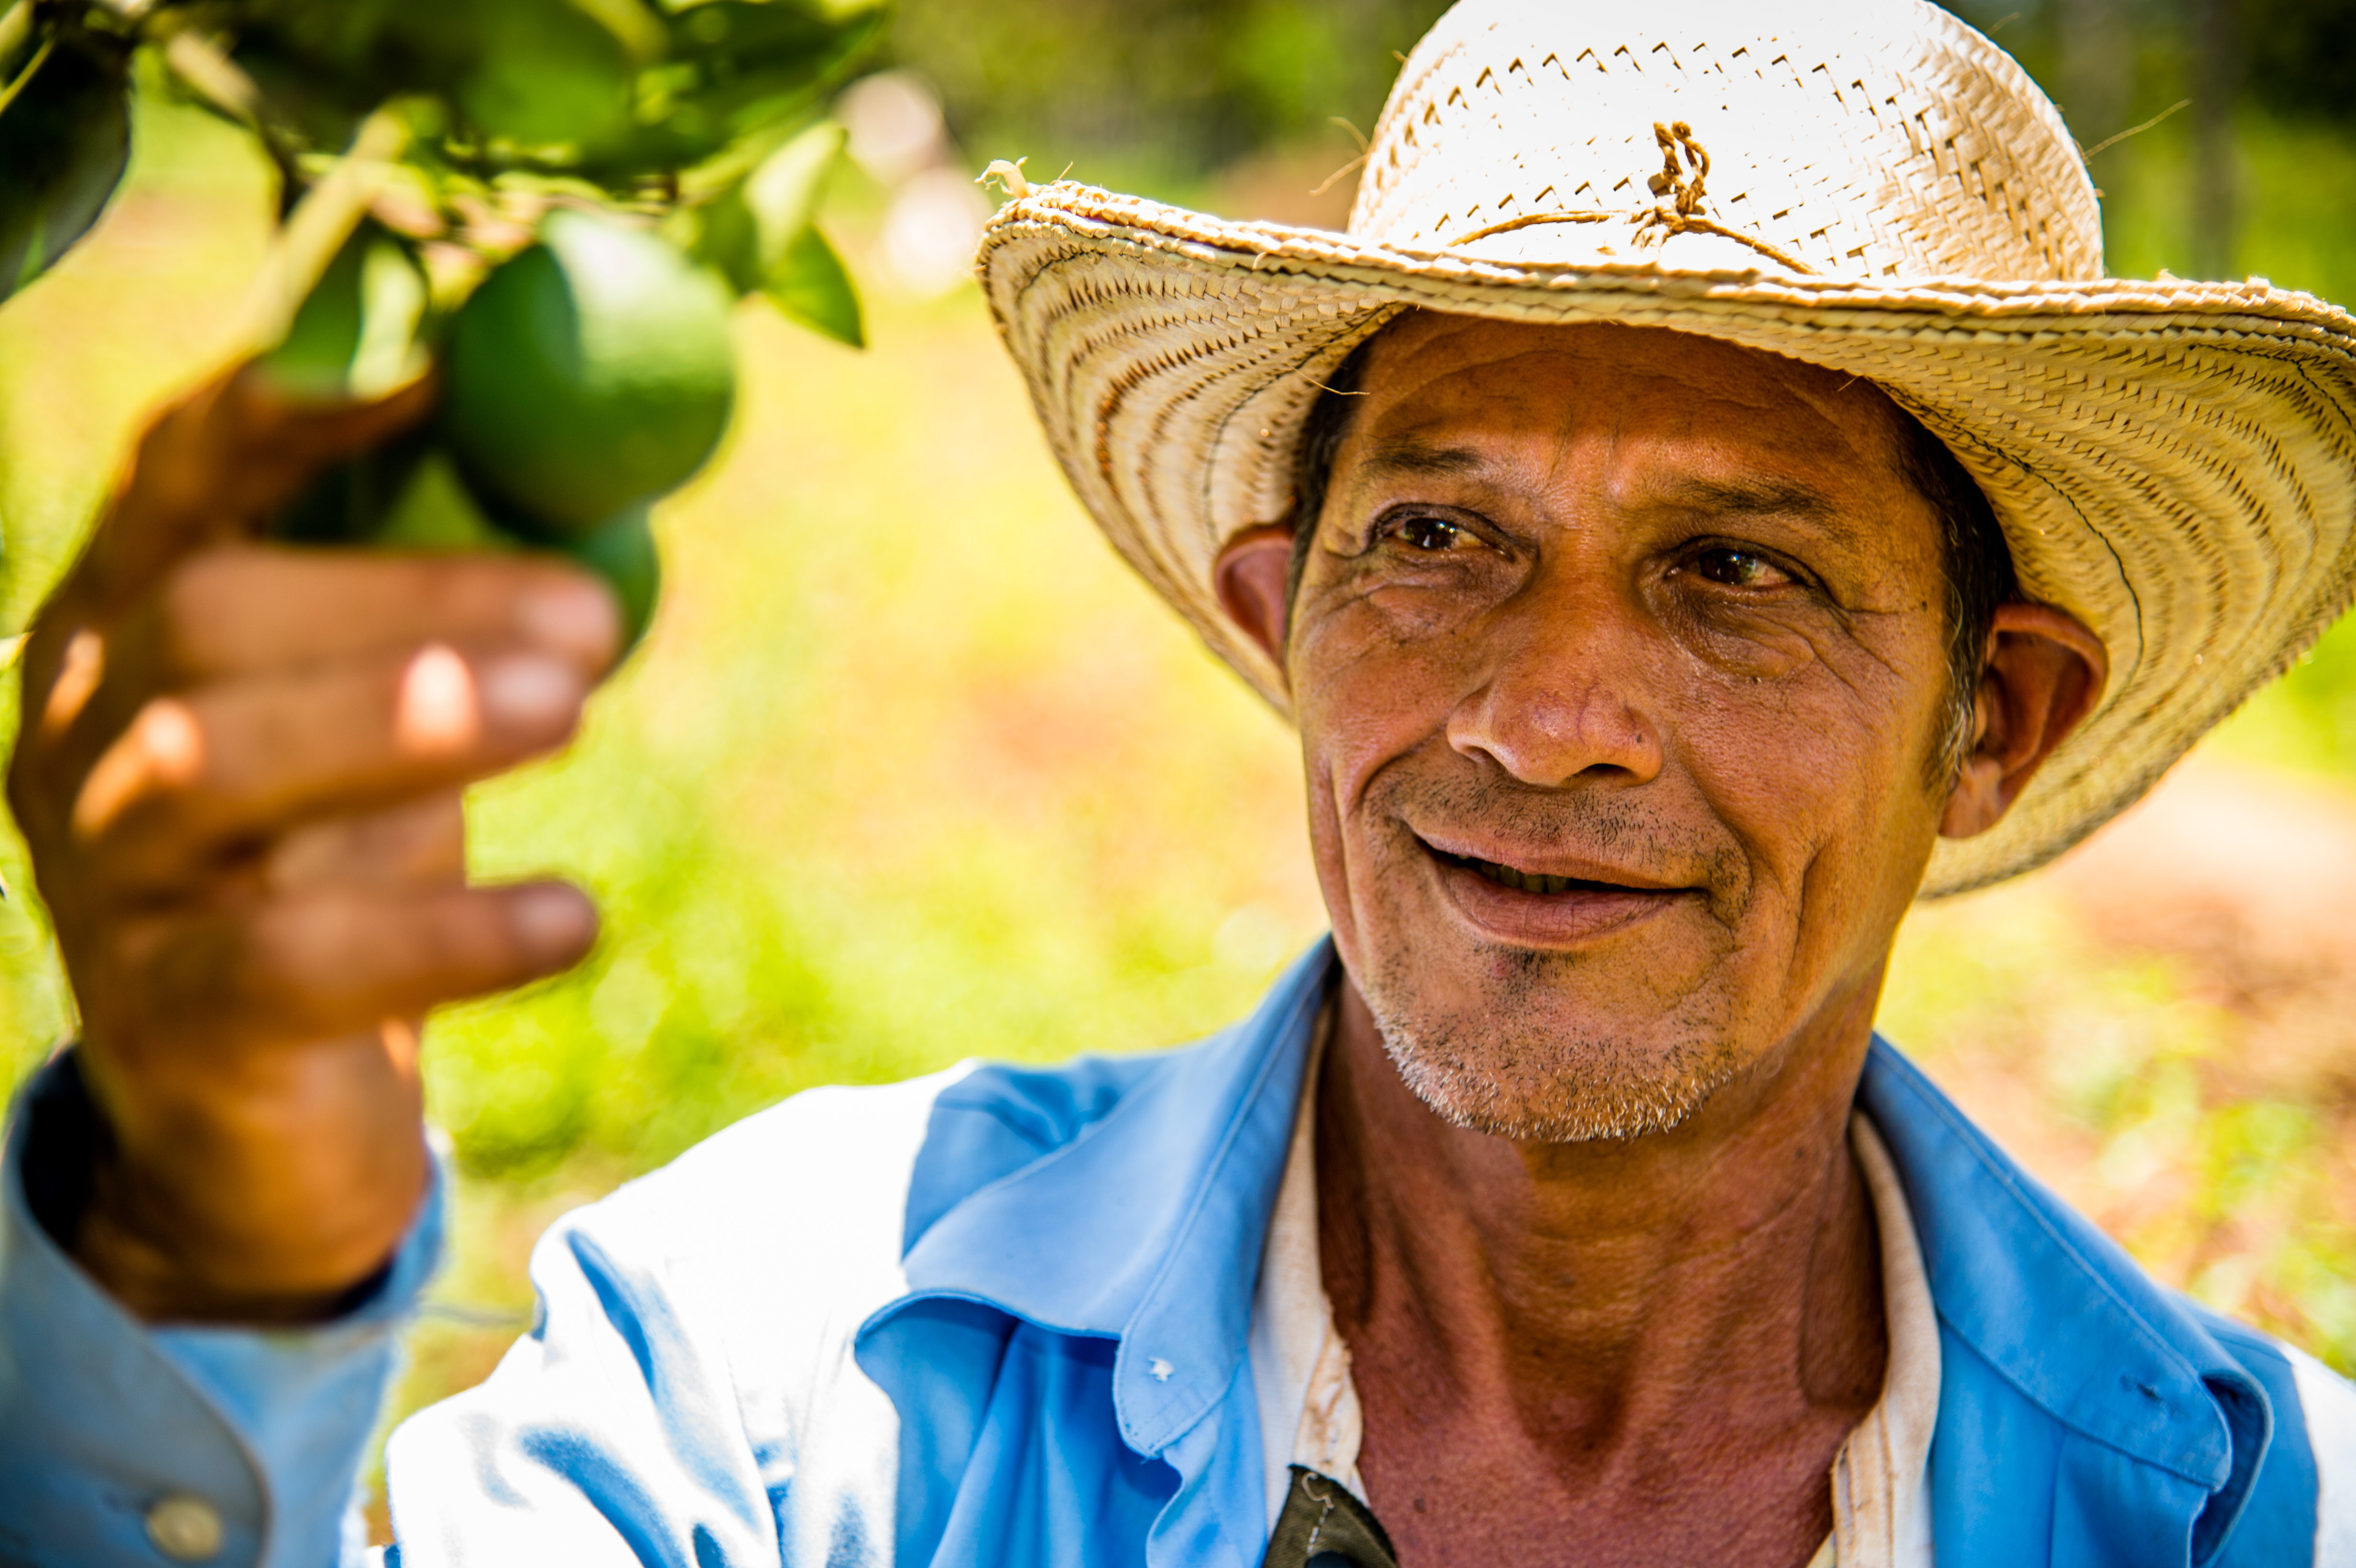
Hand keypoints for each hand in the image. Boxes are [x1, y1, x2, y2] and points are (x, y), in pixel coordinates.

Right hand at [7, 366, 619, 1322]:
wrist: (258, 1121)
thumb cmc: (333, 875)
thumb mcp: (373, 724)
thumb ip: (431, 614)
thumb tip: (596, 471)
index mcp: (127, 634)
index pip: (175, 483)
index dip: (288, 412)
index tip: (437, 368)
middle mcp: (80, 739)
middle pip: (208, 618)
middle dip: (406, 600)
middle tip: (590, 621)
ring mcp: (106, 885)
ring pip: (211, 769)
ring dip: (405, 723)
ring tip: (576, 710)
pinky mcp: (172, 1022)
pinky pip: (291, 962)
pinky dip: (447, 932)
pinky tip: (573, 920)